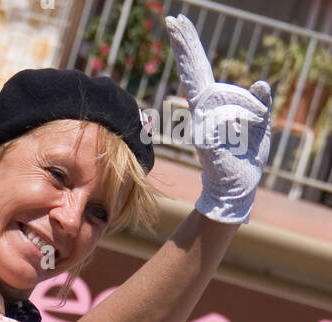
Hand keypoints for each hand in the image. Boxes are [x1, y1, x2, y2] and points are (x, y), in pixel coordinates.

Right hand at [166, 15, 271, 223]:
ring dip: (249, 109)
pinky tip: (244, 136)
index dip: (188, 48)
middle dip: (186, 46)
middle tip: (173, 19)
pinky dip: (244, 123)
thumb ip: (260, 103)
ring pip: (226, 98)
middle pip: (194, 73)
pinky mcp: (204, 139)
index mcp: (211, 104)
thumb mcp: (260, 124)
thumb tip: (262, 83)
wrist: (239, 186)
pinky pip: (228, 117)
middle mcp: (200, 112)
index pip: (198, 71)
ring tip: (255, 125)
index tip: (176, 23)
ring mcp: (199, 125)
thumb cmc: (246, 156)